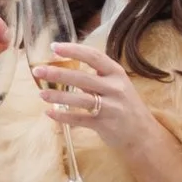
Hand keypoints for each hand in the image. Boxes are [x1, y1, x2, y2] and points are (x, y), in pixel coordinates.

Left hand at [32, 37, 155, 157]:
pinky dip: (63, 116)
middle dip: (58, 73)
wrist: (143, 134)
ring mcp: (110, 107)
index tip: (54, 47)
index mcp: (117, 73)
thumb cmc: (125, 105)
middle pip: (82, 77)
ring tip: (40, 93)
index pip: (93, 56)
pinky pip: (79, 119)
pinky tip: (49, 112)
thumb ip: (97, 75)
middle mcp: (115, 88)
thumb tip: (66, 64)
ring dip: (57, 95)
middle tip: (38, 71)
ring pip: (80, 99)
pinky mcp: (104, 125)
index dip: (73, 50)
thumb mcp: (117, 85)